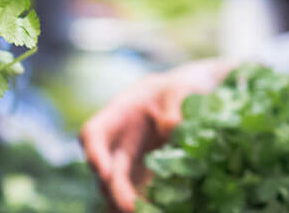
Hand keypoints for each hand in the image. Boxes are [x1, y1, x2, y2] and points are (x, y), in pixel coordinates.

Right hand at [79, 58, 235, 209]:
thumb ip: (175, 103)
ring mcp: (131, 163)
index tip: (104, 172)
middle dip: (116, 193)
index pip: (93, 134)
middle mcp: (118, 143)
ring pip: (118, 191)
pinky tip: (158, 210)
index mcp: (119, 115)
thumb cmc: (182, 87)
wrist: (195, 97)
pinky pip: (140, 196)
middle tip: (133, 209)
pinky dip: (146, 206)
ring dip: (127, 205)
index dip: (94, 153)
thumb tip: (169, 128)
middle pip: (106, 172)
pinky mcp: (147, 178)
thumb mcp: (182, 87)